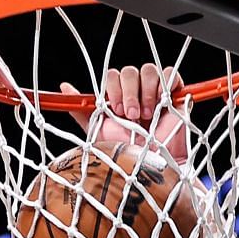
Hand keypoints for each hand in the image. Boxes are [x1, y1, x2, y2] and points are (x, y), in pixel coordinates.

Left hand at [63, 63, 190, 163]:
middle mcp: (136, 93)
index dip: (113, 88)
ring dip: (144, 91)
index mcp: (119, 97)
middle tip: (130, 115)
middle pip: (129, 71)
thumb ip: (82, 110)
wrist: (149, 168)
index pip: (113, 76)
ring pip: (148, 70)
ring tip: (146, 115)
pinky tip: (160, 104)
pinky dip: (164, 84)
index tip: (114, 110)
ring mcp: (155, 93)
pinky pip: (170, 74)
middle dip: (127, 92)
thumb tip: (64, 88)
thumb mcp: (98, 129)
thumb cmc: (126, 152)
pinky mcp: (174, 95)